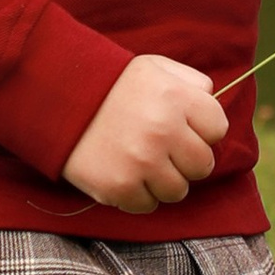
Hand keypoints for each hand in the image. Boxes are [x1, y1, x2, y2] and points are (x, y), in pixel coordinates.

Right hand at [63, 54, 229, 212]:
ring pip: (178, 191)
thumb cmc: (112, 83)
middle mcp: (164, 130)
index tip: (183, 128)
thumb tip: (213, 100)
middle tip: (164, 150)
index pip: (218, 129)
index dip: (202, 130)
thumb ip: (191, 82)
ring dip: (163, 180)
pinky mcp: (119, 187)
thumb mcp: (155, 68)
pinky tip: (125, 174)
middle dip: (186, 159)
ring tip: (143, 163)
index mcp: (178, 98)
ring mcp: (142, 162)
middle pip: (202, 165)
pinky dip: (138, 195)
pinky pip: (148, 206)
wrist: (56, 97)